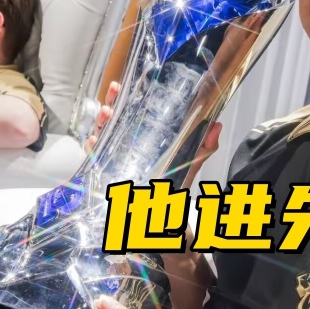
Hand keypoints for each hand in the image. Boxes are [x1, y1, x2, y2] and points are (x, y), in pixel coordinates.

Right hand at [84, 82, 223, 181]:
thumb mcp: (189, 166)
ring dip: (102, 123)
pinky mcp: (109, 177)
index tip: (125, 84)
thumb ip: (202, 148)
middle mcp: (128, 148)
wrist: (167, 224)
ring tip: (106, 113)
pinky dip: (93, 150)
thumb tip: (216, 125)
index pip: (134, 114)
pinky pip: (96, 161)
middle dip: (111, 104)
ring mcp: (117, 161)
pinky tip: (93, 141)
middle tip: (113, 92)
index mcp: (146, 140)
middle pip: (115, 121)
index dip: (128, 98)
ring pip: (104, 137)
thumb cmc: (175, 191)